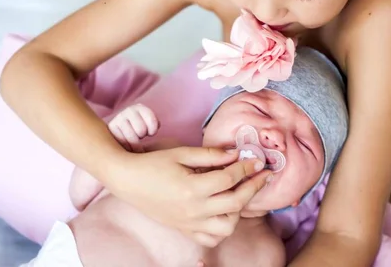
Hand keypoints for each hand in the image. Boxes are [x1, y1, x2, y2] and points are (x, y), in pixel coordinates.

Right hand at [104, 146, 271, 246]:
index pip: (230, 178)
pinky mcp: (184, 229)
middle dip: (253, 187)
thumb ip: (211, 154)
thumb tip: (236, 153)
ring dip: (239, 210)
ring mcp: (189, 223)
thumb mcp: (182, 153)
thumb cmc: (153, 163)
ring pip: (227, 226)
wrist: (127, 180)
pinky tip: (225, 211)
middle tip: (263, 175)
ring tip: (240, 193)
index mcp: (192, 188)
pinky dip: (223, 228)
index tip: (257, 160)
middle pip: (235, 202)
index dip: (247, 167)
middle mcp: (193, 210)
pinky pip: (211, 238)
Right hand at [107, 103, 158, 151]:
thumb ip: (155, 125)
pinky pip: (123, 142)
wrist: (121, 131)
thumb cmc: (140, 128)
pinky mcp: (111, 128)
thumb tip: (157, 126)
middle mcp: (129, 110)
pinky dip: (127, 147)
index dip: (153, 131)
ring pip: (132, 138)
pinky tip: (126, 144)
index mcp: (141, 108)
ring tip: (134, 140)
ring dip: (135, 144)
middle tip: (139, 136)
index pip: (152, 120)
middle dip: (142, 136)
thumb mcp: (150, 124)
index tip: (150, 133)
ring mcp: (119, 118)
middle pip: (141, 130)